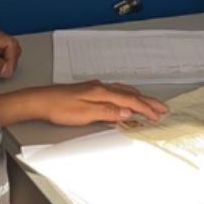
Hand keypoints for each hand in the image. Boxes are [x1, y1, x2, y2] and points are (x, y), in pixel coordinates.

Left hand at [33, 82, 167, 125]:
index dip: (146, 108)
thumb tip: (129, 111)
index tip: (158, 116)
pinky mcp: (89, 91)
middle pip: (130, 93)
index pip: (130, 100)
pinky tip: (125, 99)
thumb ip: (109, 112)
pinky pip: (115, 91)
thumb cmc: (59, 108)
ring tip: (149, 104)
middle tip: (162, 108)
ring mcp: (95, 88)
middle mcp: (101, 87)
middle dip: (148, 101)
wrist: (40, 101)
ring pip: (123, 91)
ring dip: (138, 97)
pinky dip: (126, 96)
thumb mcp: (85, 114)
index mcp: (102, 92)